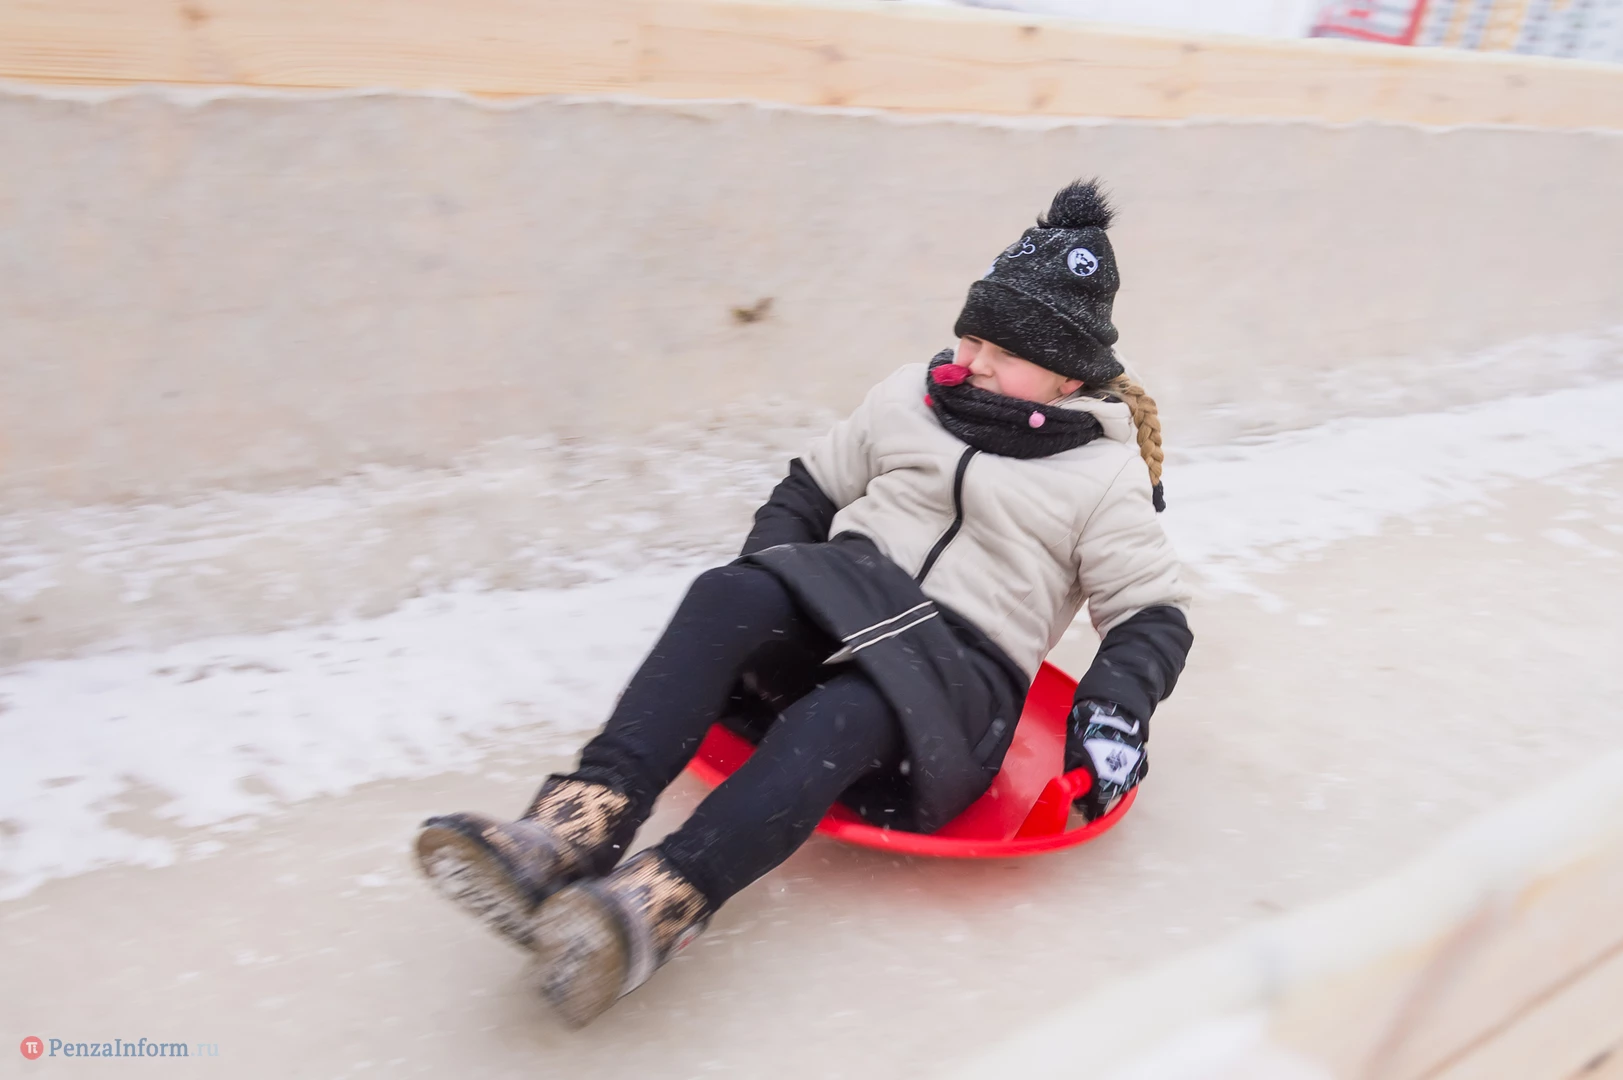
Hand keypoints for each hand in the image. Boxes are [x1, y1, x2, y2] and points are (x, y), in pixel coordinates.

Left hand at [1064, 699, 1147, 820]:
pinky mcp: (1143, 761)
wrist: (1115, 708)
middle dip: (1100, 793)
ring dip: (1112, 782)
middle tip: (1089, 785)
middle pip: (1111, 795)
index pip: (1097, 804)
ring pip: (1123, 785)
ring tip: (1102, 768)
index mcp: (1103, 777)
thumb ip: (1074, 769)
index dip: (1088, 806)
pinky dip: (1124, 772)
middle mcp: (1123, 778)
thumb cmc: (1090, 728)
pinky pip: (1133, 774)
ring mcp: (1136, 770)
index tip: (1083, 805)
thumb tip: (1071, 782)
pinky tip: (1114, 761)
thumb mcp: (1073, 749)